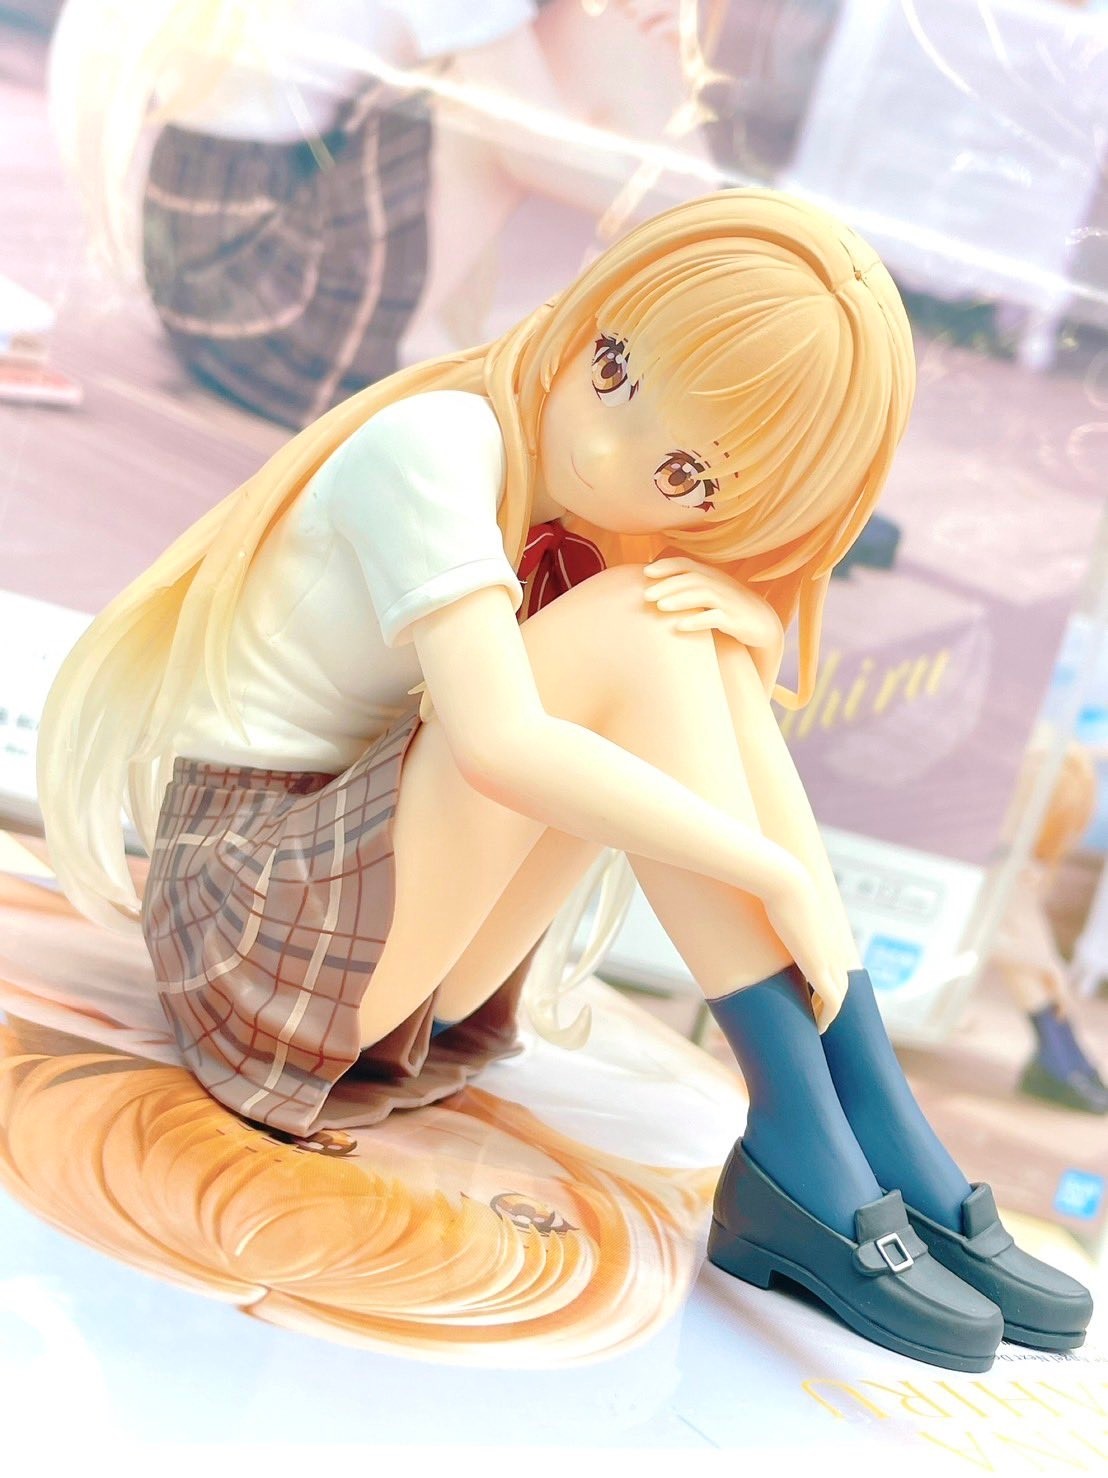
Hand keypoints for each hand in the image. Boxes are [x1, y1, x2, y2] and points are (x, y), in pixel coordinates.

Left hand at [643, 557, 784, 692]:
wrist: (763, 624)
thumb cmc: (729, 608)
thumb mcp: (711, 593)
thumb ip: (689, 586)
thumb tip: (657, 587)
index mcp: (712, 576)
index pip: (687, 564)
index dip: (667, 565)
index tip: (645, 571)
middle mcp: (720, 585)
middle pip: (692, 579)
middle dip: (667, 585)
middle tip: (645, 595)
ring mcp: (728, 602)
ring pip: (703, 595)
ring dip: (680, 599)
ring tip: (659, 606)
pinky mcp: (735, 620)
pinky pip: (715, 618)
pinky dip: (697, 621)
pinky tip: (679, 626)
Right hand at [760, 857, 849, 1031]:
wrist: (782, 879)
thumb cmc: (770, 881)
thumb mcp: (768, 896)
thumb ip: (762, 902)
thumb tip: (741, 898)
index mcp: (822, 932)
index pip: (833, 963)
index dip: (826, 980)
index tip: (813, 993)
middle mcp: (831, 946)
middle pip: (842, 983)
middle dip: (831, 1002)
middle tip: (818, 1017)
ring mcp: (828, 957)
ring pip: (839, 995)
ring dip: (829, 1012)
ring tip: (817, 1027)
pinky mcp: (820, 967)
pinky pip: (833, 1002)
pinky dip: (828, 1016)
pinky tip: (819, 1028)